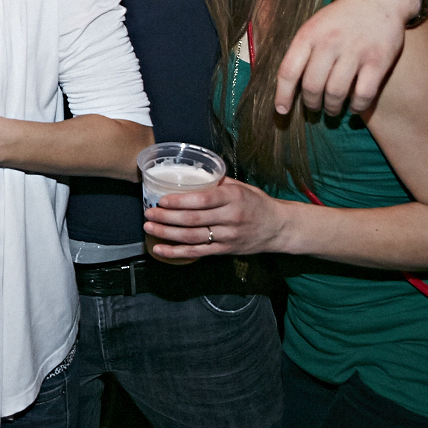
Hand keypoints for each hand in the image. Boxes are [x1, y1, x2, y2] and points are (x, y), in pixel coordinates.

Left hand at [142, 178, 287, 259]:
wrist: (279, 227)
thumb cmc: (257, 203)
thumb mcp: (241, 187)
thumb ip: (217, 182)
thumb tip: (191, 174)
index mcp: (234, 198)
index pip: (204, 200)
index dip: (180, 201)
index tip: (162, 200)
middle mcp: (231, 218)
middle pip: (194, 220)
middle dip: (167, 217)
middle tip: (148, 213)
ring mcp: (228, 236)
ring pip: (193, 237)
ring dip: (167, 233)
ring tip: (149, 227)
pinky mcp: (225, 251)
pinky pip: (197, 253)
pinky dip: (176, 252)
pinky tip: (160, 249)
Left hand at [275, 0, 413, 114]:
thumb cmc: (341, 17)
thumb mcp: (314, 25)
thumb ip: (302, 51)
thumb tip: (288, 86)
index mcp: (308, 34)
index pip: (288, 71)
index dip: (283, 95)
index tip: (282, 110)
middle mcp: (329, 42)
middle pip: (312, 86)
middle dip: (311, 104)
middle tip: (314, 108)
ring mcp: (355, 51)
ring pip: (336, 93)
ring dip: (332, 108)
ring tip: (333, 110)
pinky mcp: (379, 61)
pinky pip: (364, 94)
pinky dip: (357, 107)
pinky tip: (354, 108)